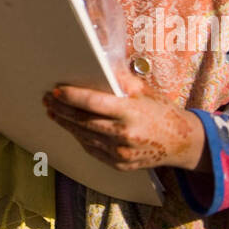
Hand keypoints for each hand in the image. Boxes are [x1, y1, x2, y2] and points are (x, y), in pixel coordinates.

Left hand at [43, 73, 205, 171]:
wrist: (181, 142)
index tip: (56, 90)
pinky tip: (70, 127)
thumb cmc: (160, 111)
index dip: (71, 97)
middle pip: (83, 121)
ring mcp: (121, 153)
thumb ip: (120, 79)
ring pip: (84, 136)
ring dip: (66, 124)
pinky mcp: (119, 164)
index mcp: (130, 112)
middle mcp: (124, 135)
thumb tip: (97, 64)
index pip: (93, 103)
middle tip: (48, 99)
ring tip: (53, 111)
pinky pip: (92, 149)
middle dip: (62, 109)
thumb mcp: (144, 90)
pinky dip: (79, 137)